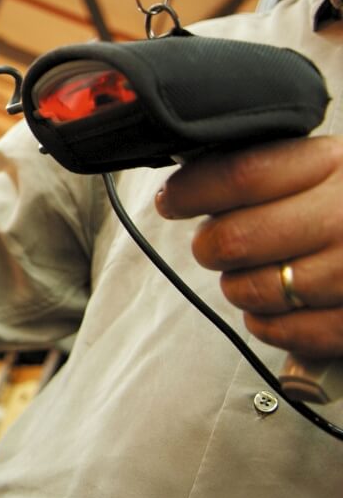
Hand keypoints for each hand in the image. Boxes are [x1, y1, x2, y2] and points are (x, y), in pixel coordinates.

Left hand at [156, 136, 342, 358]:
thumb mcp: (325, 166)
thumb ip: (266, 166)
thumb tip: (188, 182)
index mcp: (333, 166)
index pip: (240, 175)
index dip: (190, 191)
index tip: (171, 200)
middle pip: (235, 238)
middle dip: (209, 244)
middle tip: (215, 243)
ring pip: (251, 289)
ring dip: (238, 285)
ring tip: (255, 271)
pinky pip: (280, 331)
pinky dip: (265, 322)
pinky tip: (276, 304)